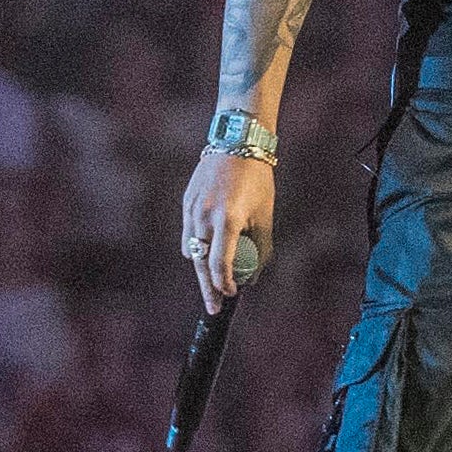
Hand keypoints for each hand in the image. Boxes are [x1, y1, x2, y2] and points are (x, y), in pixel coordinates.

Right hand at [180, 142, 273, 309]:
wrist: (237, 143)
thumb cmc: (257, 179)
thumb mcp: (264, 215)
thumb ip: (261, 246)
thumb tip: (255, 275)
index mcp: (226, 220)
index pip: (221, 264)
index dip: (226, 284)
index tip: (233, 294)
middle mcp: (204, 216)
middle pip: (201, 264)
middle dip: (207, 288)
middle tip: (213, 308)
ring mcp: (192, 209)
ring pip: (191, 250)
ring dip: (202, 268)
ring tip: (213, 281)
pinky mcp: (186, 202)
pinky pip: (188, 234)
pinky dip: (197, 248)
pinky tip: (208, 253)